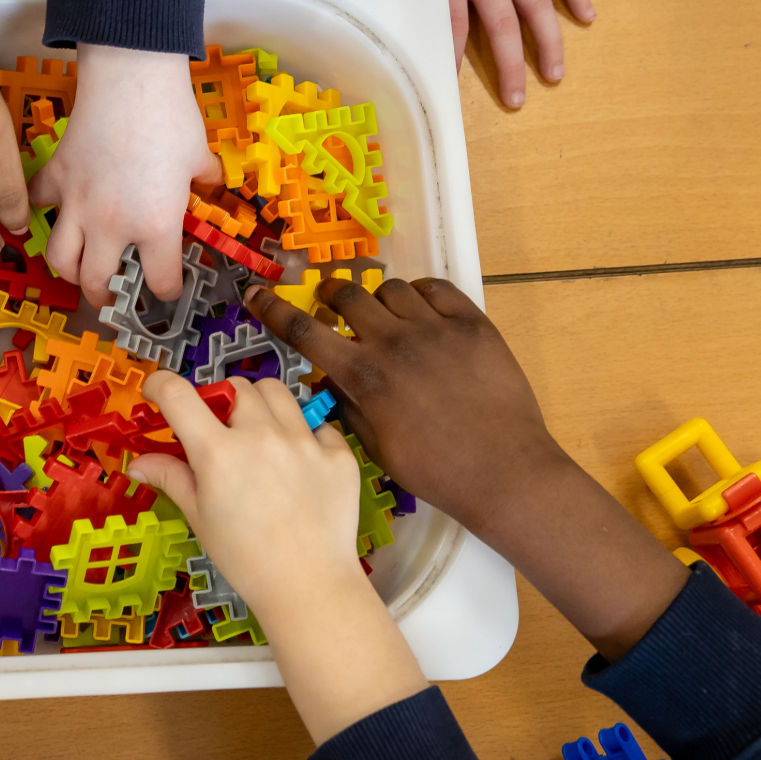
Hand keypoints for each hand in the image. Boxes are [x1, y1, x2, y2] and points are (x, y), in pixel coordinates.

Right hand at [30, 45, 219, 306]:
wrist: (131, 76)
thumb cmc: (171, 116)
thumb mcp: (200, 156)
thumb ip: (204, 179)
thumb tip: (209, 181)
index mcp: (155, 226)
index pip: (159, 282)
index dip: (167, 292)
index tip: (168, 292)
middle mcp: (112, 225)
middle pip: (96, 283)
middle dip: (103, 297)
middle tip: (110, 294)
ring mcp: (78, 203)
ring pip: (59, 259)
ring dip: (68, 270)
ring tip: (78, 267)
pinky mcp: (55, 177)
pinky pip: (38, 204)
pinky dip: (39, 211)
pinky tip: (50, 211)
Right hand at [130, 372, 426, 742]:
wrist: (308, 586)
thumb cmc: (245, 558)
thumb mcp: (200, 517)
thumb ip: (171, 478)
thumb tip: (138, 462)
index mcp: (218, 452)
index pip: (178, 394)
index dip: (160, 385)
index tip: (158, 392)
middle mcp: (261, 435)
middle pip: (235, 387)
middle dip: (221, 401)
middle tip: (221, 430)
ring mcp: (304, 442)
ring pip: (277, 392)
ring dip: (262, 406)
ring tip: (261, 437)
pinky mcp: (338, 455)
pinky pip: (318, 426)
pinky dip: (305, 437)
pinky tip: (300, 466)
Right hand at [244, 277, 563, 532]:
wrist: (504, 470)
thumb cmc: (435, 470)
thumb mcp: (377, 447)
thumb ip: (350, 406)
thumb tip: (333, 379)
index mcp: (364, 377)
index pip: (305, 332)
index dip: (274, 310)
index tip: (256, 295)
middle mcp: (394, 342)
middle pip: (347, 295)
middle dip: (331, 295)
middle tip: (330, 302)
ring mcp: (436, 328)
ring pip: (392, 288)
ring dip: (380, 300)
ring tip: (387, 317)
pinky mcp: (473, 324)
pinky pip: (437, 289)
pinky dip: (422, 295)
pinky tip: (423, 312)